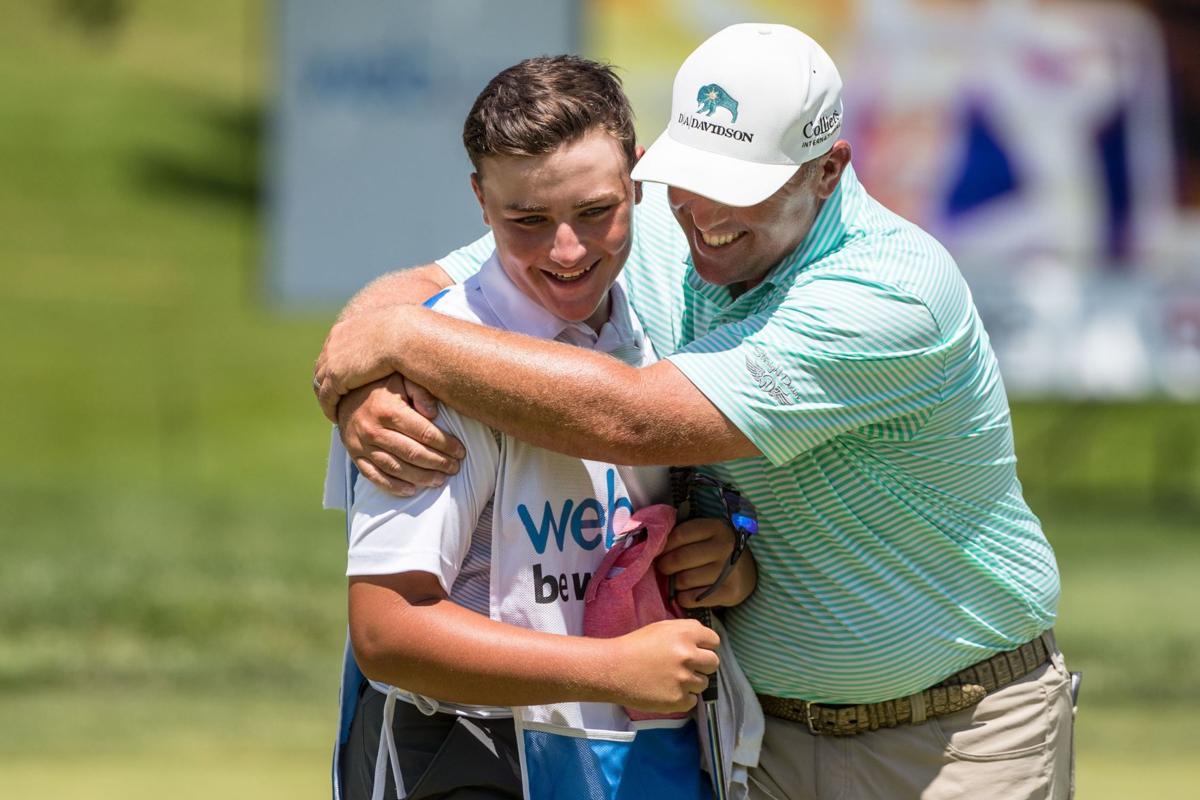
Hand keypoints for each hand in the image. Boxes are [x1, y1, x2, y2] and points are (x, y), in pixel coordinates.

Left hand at [314, 307, 409, 420]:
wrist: (403, 334)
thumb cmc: (408, 332)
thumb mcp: (391, 331)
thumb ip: (385, 339)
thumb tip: (395, 341)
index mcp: (345, 329)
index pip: (332, 350)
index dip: (335, 365)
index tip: (342, 377)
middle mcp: (334, 343)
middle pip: (322, 366)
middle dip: (326, 381)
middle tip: (333, 396)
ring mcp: (332, 360)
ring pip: (320, 383)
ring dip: (326, 397)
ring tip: (335, 410)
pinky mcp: (336, 377)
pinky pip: (326, 397)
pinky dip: (330, 407)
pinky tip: (336, 417)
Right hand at [339, 374, 465, 496]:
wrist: (341, 393)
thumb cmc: (380, 386)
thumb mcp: (400, 378)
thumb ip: (420, 391)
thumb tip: (434, 413)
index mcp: (388, 410)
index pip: (424, 432)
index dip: (446, 444)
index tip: (460, 451)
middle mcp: (373, 430)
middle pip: (413, 453)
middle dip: (438, 462)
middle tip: (455, 467)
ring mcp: (362, 446)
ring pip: (396, 468)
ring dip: (421, 477)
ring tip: (440, 479)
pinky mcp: (355, 457)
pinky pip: (375, 477)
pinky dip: (394, 487)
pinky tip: (413, 490)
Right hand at [606, 619, 719, 712]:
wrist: (613, 669)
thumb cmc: (635, 645)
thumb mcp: (662, 628)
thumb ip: (686, 631)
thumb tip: (704, 642)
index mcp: (686, 633)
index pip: (714, 641)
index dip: (704, 646)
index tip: (695, 650)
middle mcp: (689, 655)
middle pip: (713, 663)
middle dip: (702, 664)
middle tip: (684, 666)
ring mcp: (685, 679)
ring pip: (703, 683)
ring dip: (691, 682)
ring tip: (671, 679)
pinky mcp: (678, 700)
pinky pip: (693, 700)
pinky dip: (683, 698)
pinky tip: (667, 691)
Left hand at [656, 517, 756, 607]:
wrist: (747, 571)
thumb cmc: (715, 549)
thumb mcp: (705, 534)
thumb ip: (682, 535)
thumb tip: (651, 544)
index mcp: (716, 527)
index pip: (679, 535)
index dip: (664, 545)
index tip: (659, 551)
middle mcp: (725, 546)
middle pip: (679, 559)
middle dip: (665, 566)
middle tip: (665, 568)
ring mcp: (729, 570)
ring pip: (684, 580)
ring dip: (675, 583)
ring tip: (678, 580)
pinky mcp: (730, 592)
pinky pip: (693, 598)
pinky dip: (684, 598)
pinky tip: (687, 593)